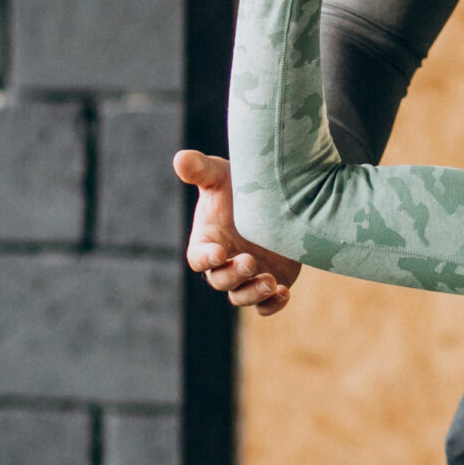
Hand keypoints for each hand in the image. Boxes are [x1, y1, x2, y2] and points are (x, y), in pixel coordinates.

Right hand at [172, 150, 301, 313]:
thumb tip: (179, 158)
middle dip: (234, 275)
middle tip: (251, 261)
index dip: (206, 259)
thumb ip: (199, 169)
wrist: (276, 197)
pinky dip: (273, 304)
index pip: (198, 259)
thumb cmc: (239, 185)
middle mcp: (224, 264)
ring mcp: (247, 277)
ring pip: (242, 297)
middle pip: (221, 281)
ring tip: (271, 282)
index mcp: (206, 242)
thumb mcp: (220, 175)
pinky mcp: (270, 283)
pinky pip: (266, 306)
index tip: (219, 251)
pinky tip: (284, 292)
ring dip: (254, 292)